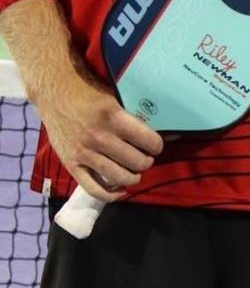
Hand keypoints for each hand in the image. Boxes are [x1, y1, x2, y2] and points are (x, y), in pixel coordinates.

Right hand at [35, 71, 163, 200]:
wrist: (55, 94)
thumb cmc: (88, 93)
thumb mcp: (113, 98)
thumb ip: (129, 117)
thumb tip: (153, 131)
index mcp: (113, 117)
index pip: (147, 140)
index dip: (157, 145)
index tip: (156, 146)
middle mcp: (99, 137)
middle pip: (135, 161)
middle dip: (146, 162)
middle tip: (146, 159)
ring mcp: (84, 153)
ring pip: (118, 177)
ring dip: (133, 178)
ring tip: (136, 173)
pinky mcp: (71, 165)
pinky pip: (93, 188)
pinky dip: (109, 194)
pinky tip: (120, 190)